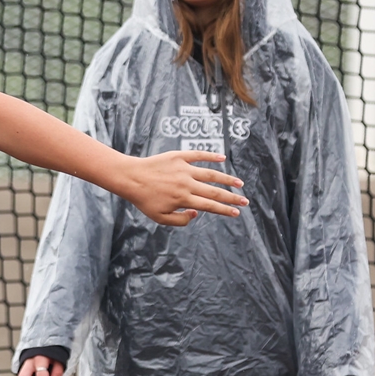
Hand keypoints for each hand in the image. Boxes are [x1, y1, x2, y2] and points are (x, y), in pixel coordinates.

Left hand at [123, 150, 247, 225]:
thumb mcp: (160, 217)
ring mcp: (183, 169)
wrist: (130, 178)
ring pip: (211, 174)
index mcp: (183, 199)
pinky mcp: (178, 157)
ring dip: (227, 179)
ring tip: (239, 184)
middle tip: (245, 202)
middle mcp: (186, 184)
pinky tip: (222, 158)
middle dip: (232, 198)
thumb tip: (197, 214)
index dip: (224, 210)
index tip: (236, 213)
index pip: (209, 206)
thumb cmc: (144, 199)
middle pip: (214, 192)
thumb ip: (180, 220)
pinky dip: (211, 156)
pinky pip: (198, 155)